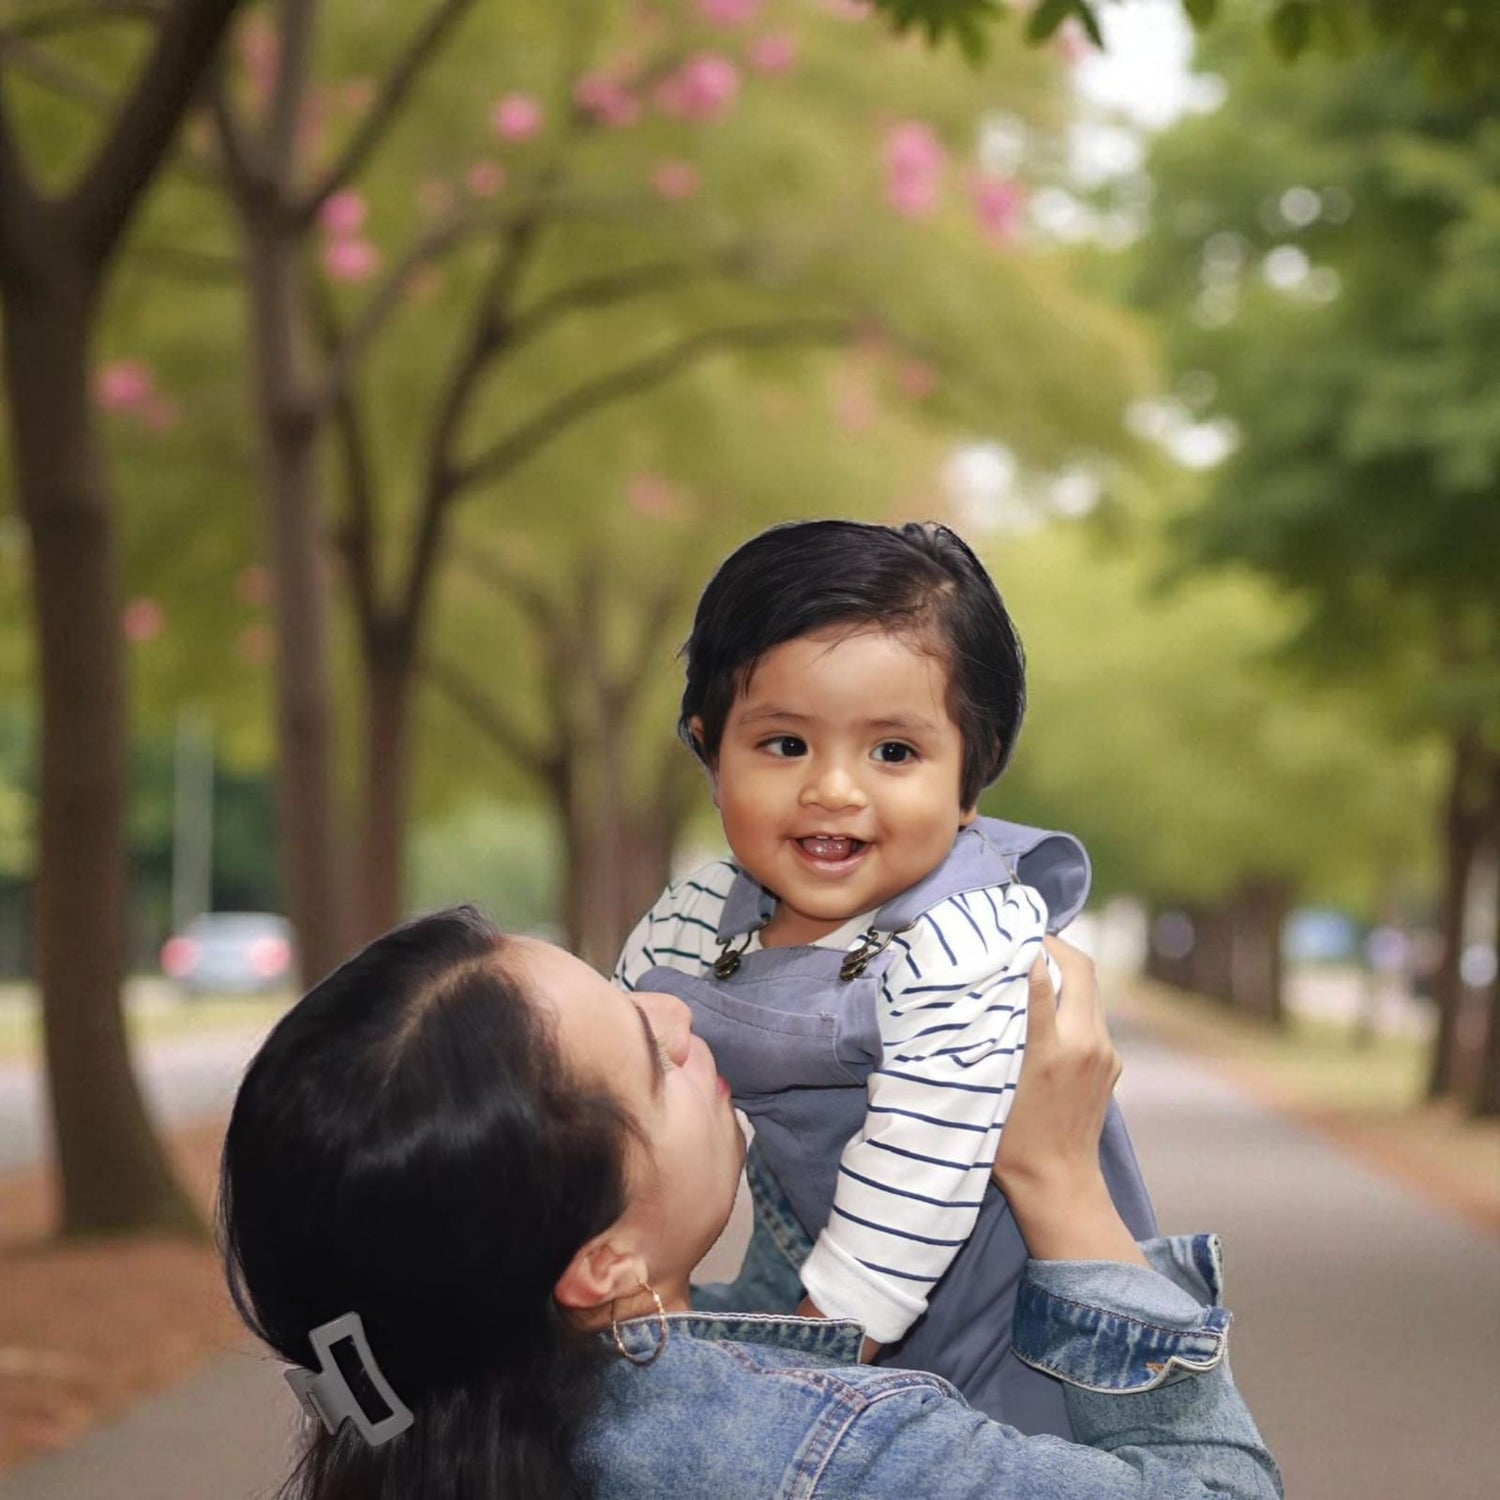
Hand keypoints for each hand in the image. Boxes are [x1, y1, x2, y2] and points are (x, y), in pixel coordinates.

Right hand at [993, 937, 1145, 1264]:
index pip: (1043, 977)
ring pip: (1091, 990)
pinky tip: (1050, 1007)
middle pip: (1082, 970)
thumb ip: (997, 1032)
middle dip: (1056, 946)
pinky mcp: (1112, 1064)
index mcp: (1051, 1050)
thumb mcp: (992, 1083)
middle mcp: (1085, 1045)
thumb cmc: (1010, 1139)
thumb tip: (992, 984)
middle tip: (1026, 938)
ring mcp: (1104, 1054)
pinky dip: (1075, 1000)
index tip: (1009, 931)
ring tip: (1034, 965)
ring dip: (1067, 970)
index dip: (1028, 946)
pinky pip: (1094, 1016)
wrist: (1057, 1181)